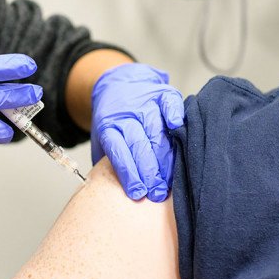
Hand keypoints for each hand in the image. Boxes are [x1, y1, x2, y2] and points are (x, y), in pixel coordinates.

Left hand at [91, 63, 183, 201]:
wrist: (116, 85)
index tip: (137, 193)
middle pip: (139, 144)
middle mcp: (127, 114)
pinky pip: (169, 103)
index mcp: (108, 126)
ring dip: (165, 158)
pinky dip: (174, 113)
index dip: (129, 173)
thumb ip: (106, 162)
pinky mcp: (161, 93)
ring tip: (169, 180)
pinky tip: (177, 127)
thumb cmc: (113, 122)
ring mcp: (145, 103)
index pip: (118, 151)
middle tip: (157, 192)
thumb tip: (111, 193)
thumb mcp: (101, 140)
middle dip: (149, 171)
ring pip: (156, 130)